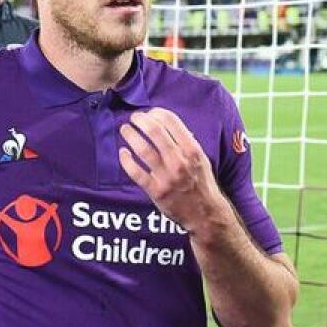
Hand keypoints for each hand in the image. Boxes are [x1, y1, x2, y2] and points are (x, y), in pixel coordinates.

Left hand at [118, 108, 227, 234]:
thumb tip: (169, 125)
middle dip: (140, 120)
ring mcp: (166, 176)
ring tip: (125, 130)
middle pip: (154, 131)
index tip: (149, 113)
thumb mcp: (201, 160)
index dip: (156, 113)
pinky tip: (123, 153)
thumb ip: (187, 143)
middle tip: (134, 118)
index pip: (171, 122)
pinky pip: (136, 172)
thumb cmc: (201, 184)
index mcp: (192, 150)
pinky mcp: (156, 191)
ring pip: (143, 149)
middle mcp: (179, 161)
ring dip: (131, 135)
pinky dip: (126, 160)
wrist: (204, 214)